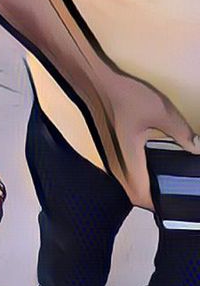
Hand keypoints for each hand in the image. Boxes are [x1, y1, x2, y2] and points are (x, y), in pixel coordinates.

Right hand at [94, 70, 199, 209]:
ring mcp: (109, 157)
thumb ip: (182, 132)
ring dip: (143, 188)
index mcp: (129, 161)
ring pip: (127, 183)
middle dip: (152, 199)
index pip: (143, 195)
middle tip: (172, 195)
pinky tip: (150, 164)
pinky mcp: (108, 149)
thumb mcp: (161, 112)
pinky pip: (123, 171)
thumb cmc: (123, 96)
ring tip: (164, 183)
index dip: (158, 204)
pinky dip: (137, 175)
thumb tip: (197, 148)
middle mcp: (116, 164)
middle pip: (134, 194)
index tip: (174, 204)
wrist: (96, 81)